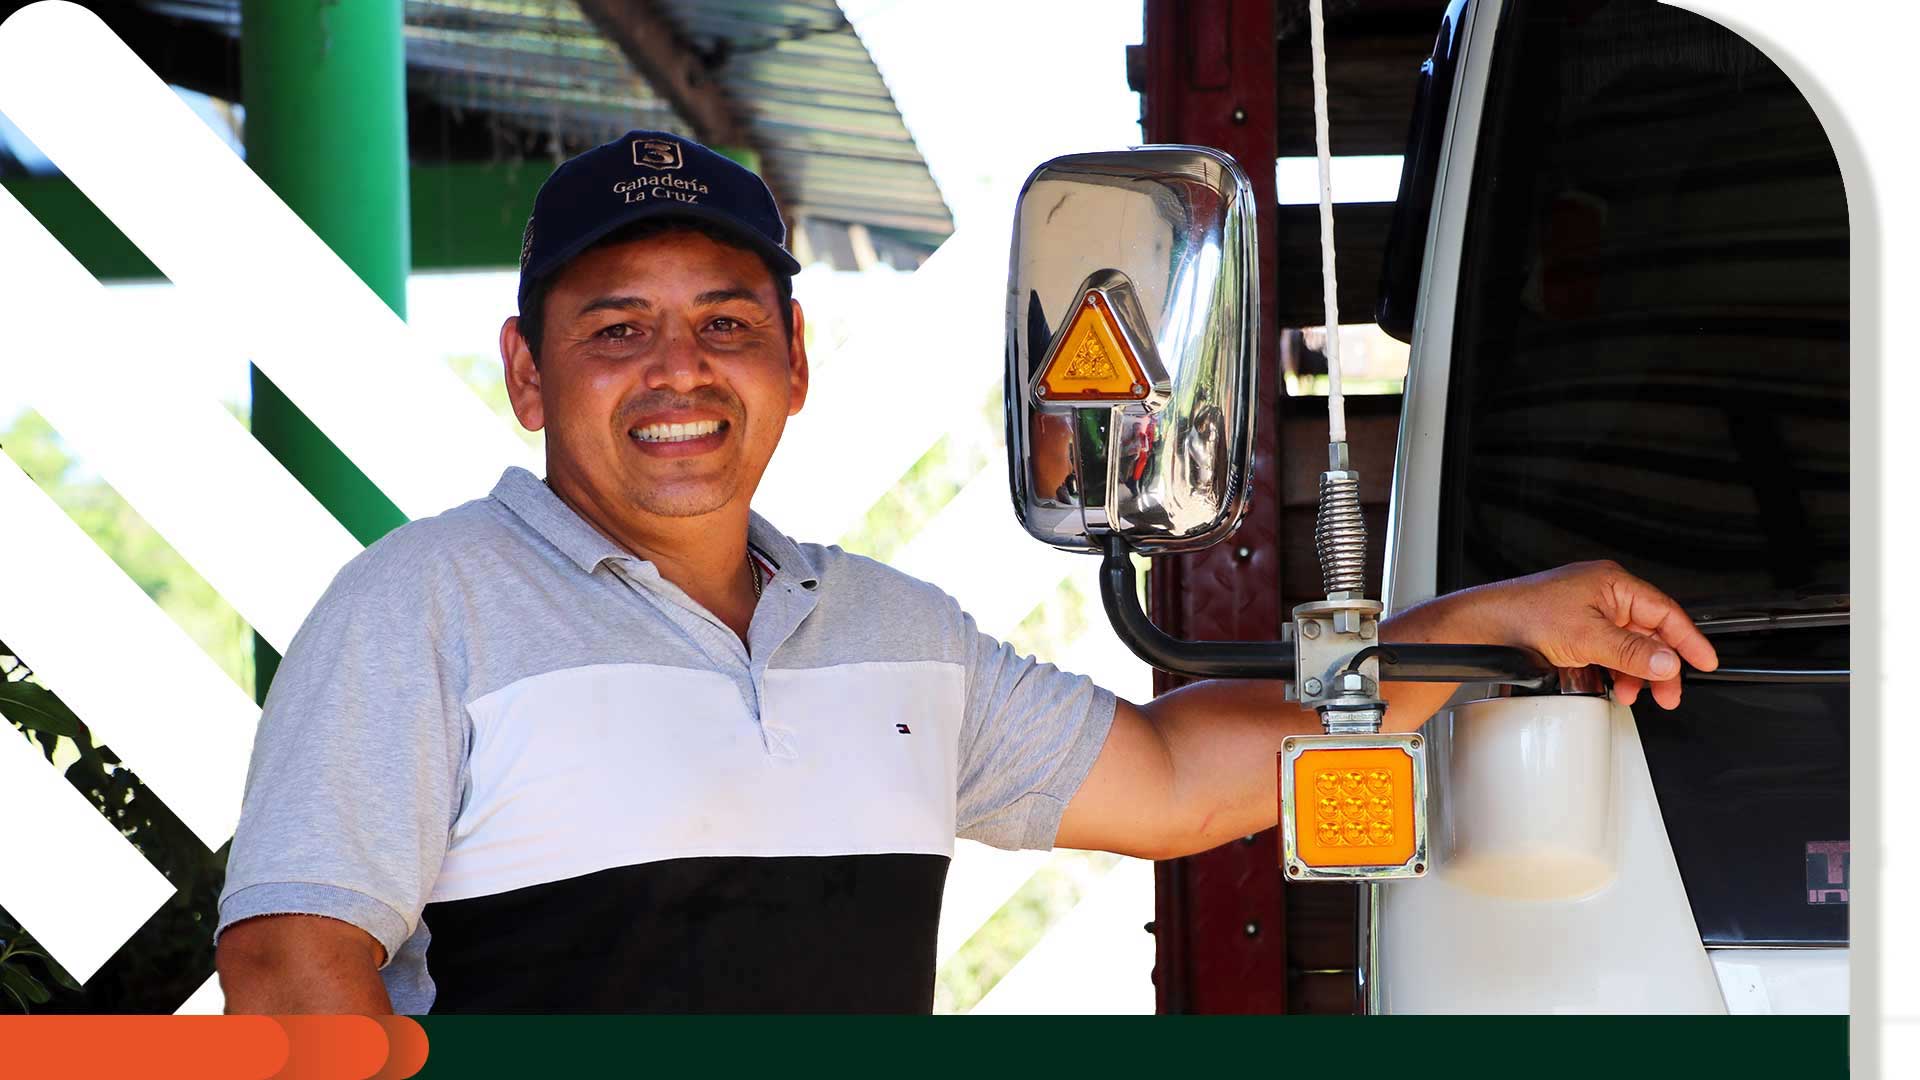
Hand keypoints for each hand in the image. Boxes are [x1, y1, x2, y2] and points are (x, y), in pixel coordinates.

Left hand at [1485, 560, 1719, 708]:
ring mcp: (1588, 611)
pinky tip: (1612, 685)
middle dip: (1659, 666)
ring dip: (1635, 672)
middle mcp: (1603, 594)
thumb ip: (1632, 652)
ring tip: (1632, 695)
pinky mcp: (1574, 629)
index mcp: (1612, 584)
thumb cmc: (1525, 616)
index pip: (1665, 612)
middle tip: (1667, 694)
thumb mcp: (1586, 638)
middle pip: (1649, 632)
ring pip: (1628, 645)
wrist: (1483, 627)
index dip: (1688, 640)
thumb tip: (1668, 662)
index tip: (1705, 662)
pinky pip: (1607, 650)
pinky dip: (1614, 670)